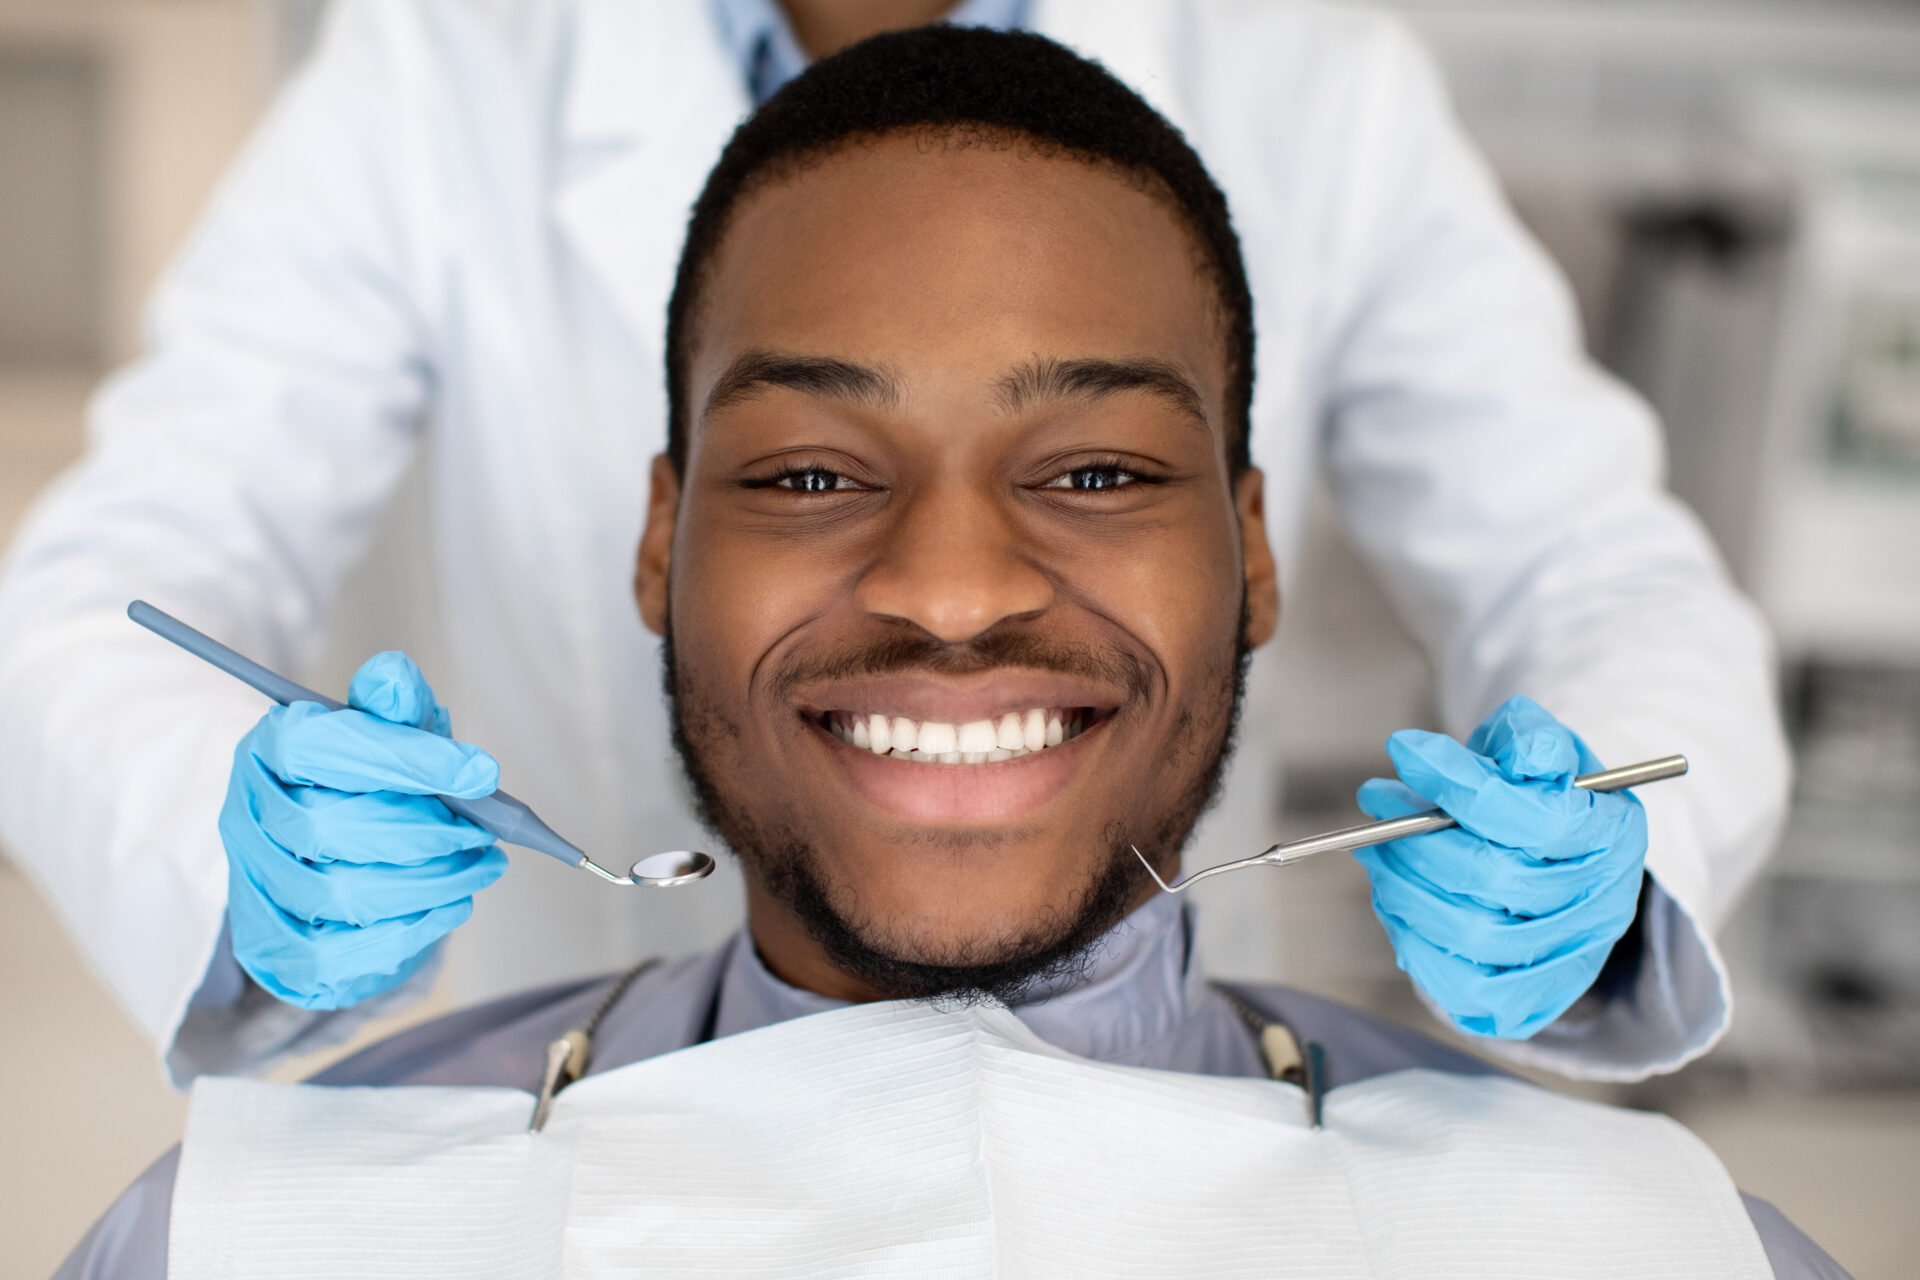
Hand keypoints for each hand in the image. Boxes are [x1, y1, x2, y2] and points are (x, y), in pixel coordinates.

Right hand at [219, 651, 507, 1009]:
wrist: (340, 862)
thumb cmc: (372, 786)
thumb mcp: (389, 735)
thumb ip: (394, 706)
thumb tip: (394, 678)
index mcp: (269, 750)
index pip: (317, 746)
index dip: (403, 759)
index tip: (480, 772)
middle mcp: (247, 817)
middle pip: (328, 829)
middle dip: (424, 833)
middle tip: (484, 832)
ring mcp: (255, 887)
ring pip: (339, 895)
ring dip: (429, 883)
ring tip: (481, 865)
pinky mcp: (275, 948)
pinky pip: (338, 954)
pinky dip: (410, 932)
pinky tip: (451, 905)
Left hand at [1353, 696, 1646, 1038]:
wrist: (1552, 861)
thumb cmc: (1539, 795)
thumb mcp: (1543, 749)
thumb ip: (1533, 741)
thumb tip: (1527, 753)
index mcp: (1613, 837)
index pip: (1538, 817)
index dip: (1461, 783)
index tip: (1405, 750)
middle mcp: (1602, 906)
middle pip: (1496, 878)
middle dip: (1417, 835)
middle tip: (1376, 799)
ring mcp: (1568, 959)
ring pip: (1471, 933)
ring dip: (1403, 885)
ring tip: (1377, 847)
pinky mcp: (1529, 1000)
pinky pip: (1460, 985)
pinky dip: (1412, 940)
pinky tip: (1394, 898)